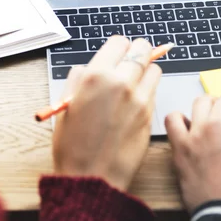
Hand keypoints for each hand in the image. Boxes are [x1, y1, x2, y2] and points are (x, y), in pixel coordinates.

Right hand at [53, 36, 161, 190]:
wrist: (92, 178)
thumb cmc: (72, 146)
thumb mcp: (65, 106)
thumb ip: (78, 79)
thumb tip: (89, 68)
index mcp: (96, 76)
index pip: (119, 42)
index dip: (118, 48)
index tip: (116, 54)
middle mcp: (121, 82)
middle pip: (142, 49)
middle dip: (137, 52)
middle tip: (130, 62)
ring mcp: (139, 98)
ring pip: (154, 68)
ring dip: (146, 70)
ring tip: (134, 82)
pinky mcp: (151, 113)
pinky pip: (155, 90)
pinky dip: (149, 89)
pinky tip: (135, 101)